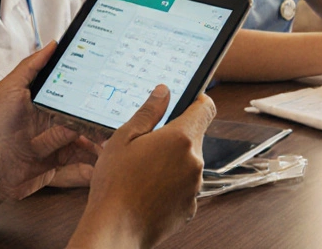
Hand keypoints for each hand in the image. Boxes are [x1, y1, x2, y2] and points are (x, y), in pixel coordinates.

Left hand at [0, 42, 100, 221]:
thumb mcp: (9, 91)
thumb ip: (31, 67)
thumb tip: (52, 44)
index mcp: (40, 103)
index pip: (70, 92)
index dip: (88, 89)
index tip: (109, 82)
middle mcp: (48, 123)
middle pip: (81, 117)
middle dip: (99, 118)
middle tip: (119, 116)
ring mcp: (53, 146)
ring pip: (84, 141)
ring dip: (99, 142)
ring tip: (116, 142)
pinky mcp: (54, 168)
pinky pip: (78, 166)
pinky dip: (91, 166)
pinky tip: (104, 164)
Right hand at [69, 86, 215, 248]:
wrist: (115, 229)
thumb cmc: (115, 184)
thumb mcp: (123, 138)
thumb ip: (148, 112)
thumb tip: (164, 91)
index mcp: (181, 138)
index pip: (206, 108)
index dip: (197, 102)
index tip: (185, 103)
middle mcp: (195, 161)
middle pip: (194, 137)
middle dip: (175, 138)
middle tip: (146, 146)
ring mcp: (195, 186)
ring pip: (189, 164)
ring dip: (173, 163)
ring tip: (143, 172)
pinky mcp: (191, 207)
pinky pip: (185, 187)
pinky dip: (172, 186)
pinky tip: (149, 191)